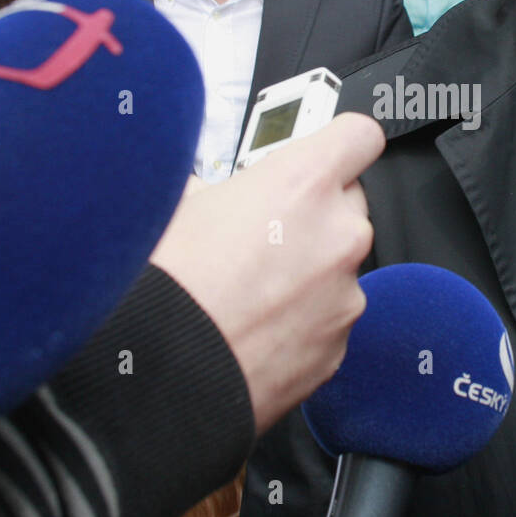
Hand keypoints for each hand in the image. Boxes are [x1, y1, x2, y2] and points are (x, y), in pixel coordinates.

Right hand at [150, 112, 385, 432]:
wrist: (156, 380)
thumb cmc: (161, 290)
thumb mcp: (174, 206)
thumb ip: (214, 186)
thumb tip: (207, 188)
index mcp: (303, 184)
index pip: (359, 136)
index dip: (338, 144)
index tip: (323, 155)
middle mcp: (338, 235)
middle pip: (349, 204)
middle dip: (313, 215)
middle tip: (260, 235)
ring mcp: (344, 295)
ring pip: (338, 268)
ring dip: (306, 273)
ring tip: (246, 291)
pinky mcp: (338, 348)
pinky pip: (328, 320)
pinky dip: (301, 322)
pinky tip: (253, 327)